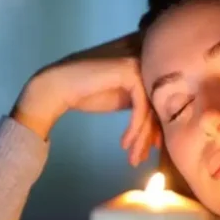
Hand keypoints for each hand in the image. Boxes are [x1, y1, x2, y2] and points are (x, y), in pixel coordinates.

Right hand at [13, 33, 159, 165]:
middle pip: (158, 104)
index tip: (152, 149)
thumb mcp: (121, 99)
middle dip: (150, 135)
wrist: (57, 86)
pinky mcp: (129, 72)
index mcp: (145, 66)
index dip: (158, 127)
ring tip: (133, 158)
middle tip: (141, 158)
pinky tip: (125, 143)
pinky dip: (134, 128)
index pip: (161, 99)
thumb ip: (141, 105)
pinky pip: (141, 107)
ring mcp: (137, 64)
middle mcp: (145, 61)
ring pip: (151, 108)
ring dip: (141, 137)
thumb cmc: (86, 93)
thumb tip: (162, 127)